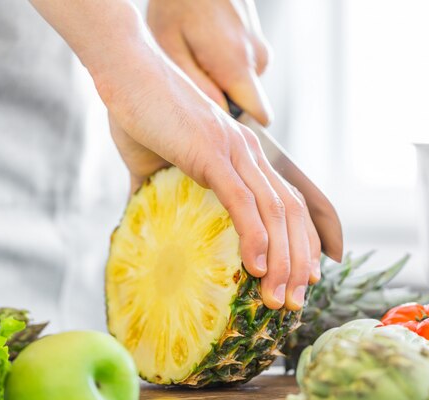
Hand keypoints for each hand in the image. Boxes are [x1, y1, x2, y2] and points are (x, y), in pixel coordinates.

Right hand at [99, 37, 319, 309]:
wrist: (124, 70)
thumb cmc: (139, 114)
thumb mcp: (155, 164)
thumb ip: (158, 194)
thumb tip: (141, 222)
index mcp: (243, 155)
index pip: (289, 201)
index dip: (304, 240)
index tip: (304, 276)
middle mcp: (249, 153)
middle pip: (292, 213)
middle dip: (300, 261)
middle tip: (294, 300)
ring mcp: (233, 151)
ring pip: (275, 211)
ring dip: (282, 259)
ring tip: (279, 297)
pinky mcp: (210, 152)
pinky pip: (241, 200)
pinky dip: (253, 235)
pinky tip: (254, 267)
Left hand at [147, 0, 271, 124]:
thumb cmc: (178, 5)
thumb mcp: (172, 49)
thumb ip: (197, 87)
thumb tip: (219, 118)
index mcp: (238, 66)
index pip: (258, 119)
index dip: (236, 128)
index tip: (214, 131)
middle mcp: (258, 59)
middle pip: (249, 104)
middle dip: (224, 104)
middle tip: (194, 91)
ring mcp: (260, 48)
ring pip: (244, 86)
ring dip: (222, 83)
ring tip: (196, 63)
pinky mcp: (257, 40)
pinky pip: (244, 69)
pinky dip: (225, 68)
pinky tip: (205, 52)